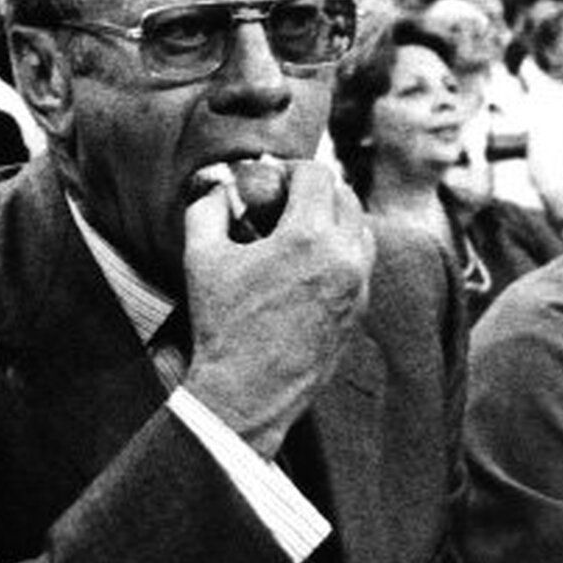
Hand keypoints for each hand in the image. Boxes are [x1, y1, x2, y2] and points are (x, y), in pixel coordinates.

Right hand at [181, 159, 373, 458]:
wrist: (247, 393)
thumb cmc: (221, 326)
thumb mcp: (201, 258)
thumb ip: (208, 208)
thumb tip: (218, 185)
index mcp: (307, 238)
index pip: (316, 175)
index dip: (290, 169)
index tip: (270, 179)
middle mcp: (344, 258)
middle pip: (346, 196)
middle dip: (315, 190)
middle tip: (283, 201)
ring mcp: (357, 287)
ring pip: (361, 229)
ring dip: (334, 219)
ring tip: (298, 232)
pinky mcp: (359, 312)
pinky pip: (361, 265)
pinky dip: (340, 252)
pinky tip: (307, 266)